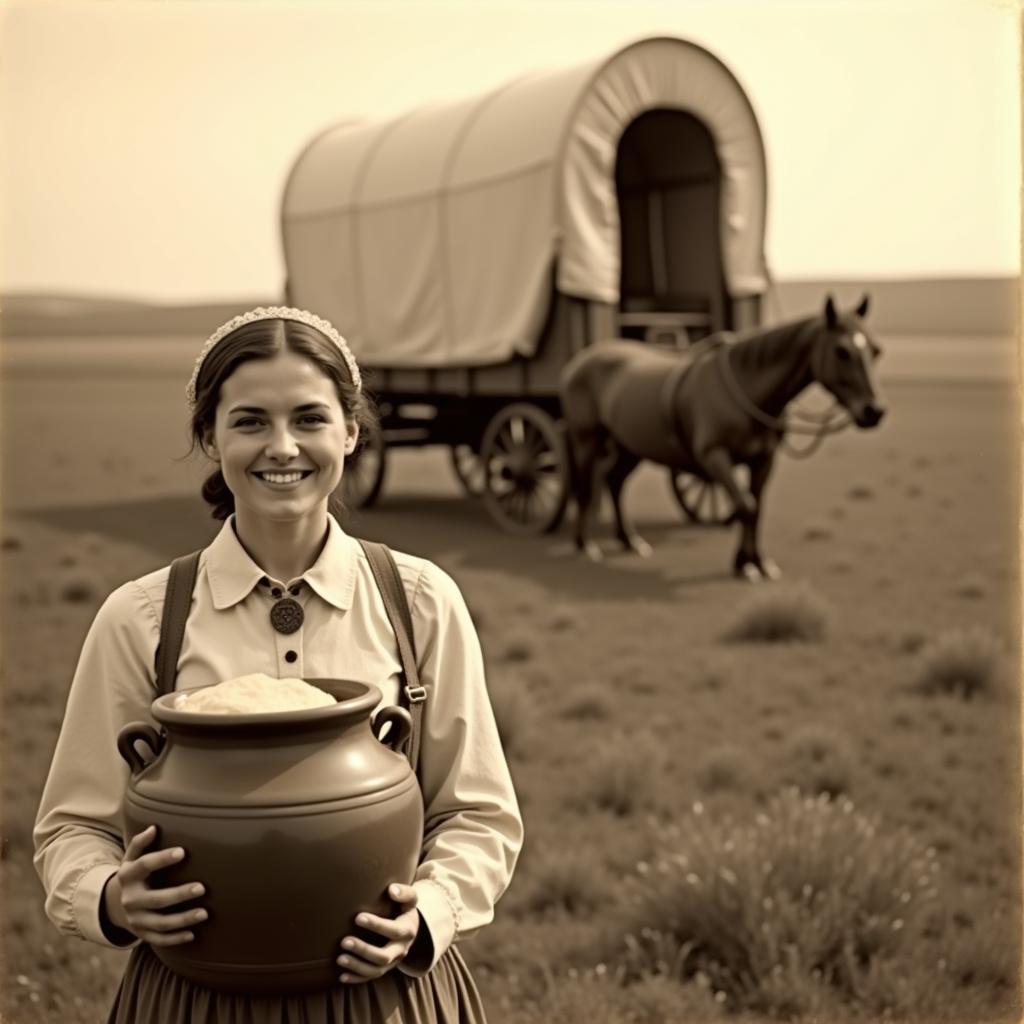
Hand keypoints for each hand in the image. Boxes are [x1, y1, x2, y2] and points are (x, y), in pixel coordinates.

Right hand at [104, 825, 207, 946]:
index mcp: (128, 876)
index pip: (144, 866)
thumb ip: (140, 843)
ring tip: (205, 913)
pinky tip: (193, 934)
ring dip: (183, 920)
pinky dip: (176, 939)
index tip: (182, 852)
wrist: (115, 905)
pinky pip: (159, 940)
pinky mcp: (142, 934)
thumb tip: (154, 827)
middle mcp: (130, 900)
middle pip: (156, 899)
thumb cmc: (135, 874)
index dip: (161, 859)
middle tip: (202, 887)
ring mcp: (136, 920)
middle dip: (179, 895)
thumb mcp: (131, 858)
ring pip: (160, 923)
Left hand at [337, 883, 419, 983]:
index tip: (358, 917)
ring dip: (357, 966)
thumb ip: (404, 892)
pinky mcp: (384, 968)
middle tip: (344, 941)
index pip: (393, 931)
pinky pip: (370, 977)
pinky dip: (356, 978)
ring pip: (376, 971)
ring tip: (339, 958)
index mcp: (407, 931)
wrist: (410, 927)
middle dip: (363, 950)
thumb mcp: (410, 899)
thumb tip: (392, 889)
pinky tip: (342, 976)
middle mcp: (401, 950)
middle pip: (384, 957)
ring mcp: (392, 962)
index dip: (376, 925)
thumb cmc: (404, 908)